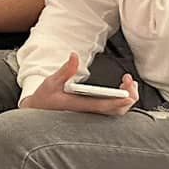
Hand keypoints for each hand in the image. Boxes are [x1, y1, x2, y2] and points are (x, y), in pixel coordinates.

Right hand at [20, 54, 138, 115]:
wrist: (39, 110)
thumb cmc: (45, 97)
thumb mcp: (51, 82)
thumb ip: (65, 70)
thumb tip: (74, 55)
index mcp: (78, 106)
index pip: (102, 106)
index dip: (117, 102)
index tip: (129, 96)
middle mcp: (88, 112)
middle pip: (116, 111)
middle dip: (128, 97)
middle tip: (129, 80)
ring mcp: (92, 113)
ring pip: (117, 112)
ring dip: (127, 99)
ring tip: (130, 83)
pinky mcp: (94, 112)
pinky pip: (113, 110)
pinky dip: (122, 101)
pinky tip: (124, 89)